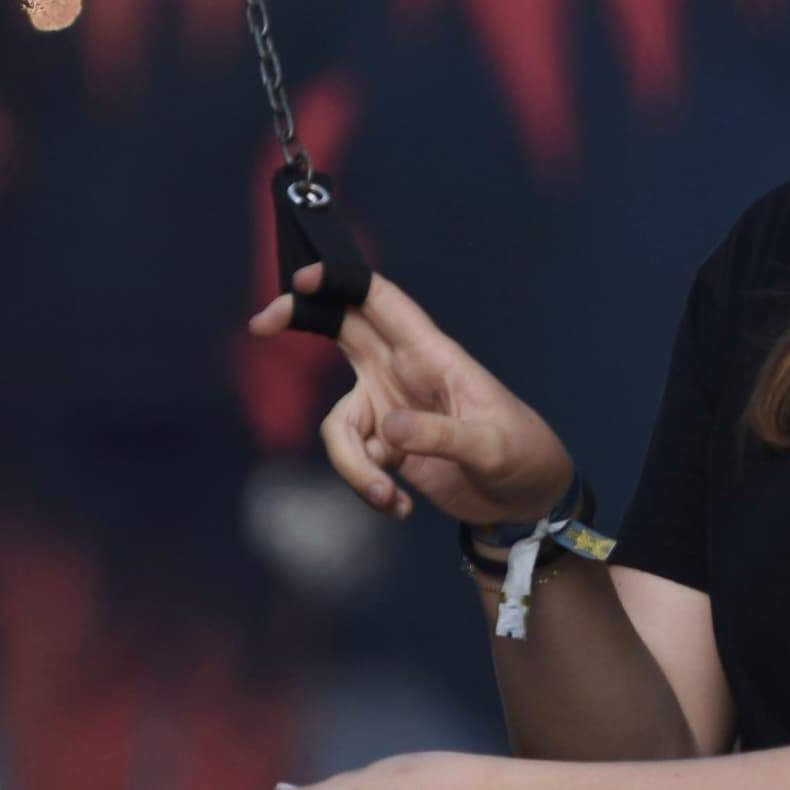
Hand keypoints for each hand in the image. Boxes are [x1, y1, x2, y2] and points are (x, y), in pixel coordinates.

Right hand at [253, 274, 574, 531]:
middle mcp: (404, 373)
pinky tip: (402, 509)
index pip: (381, 302)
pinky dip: (369, 489)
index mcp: (432, 355)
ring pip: (339, 423)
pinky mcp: (388, 448)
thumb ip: (441, 436)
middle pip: (341, 330)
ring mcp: (391, 409)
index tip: (302, 280)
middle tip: (261, 324)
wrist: (528, 499)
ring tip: (388, 497)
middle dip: (300, 320)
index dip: (341, 281)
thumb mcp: (492, 447)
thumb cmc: (523, 456)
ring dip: (352, 465)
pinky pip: (354, 461)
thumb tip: (387, 431)